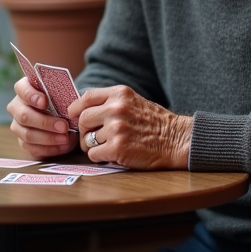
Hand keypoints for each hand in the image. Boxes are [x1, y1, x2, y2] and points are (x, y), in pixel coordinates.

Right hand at [7, 77, 77, 158]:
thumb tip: (71, 108)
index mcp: (24, 89)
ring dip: (48, 138)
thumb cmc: (61, 100)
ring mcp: (18, 126)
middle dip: (45, 122)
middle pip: (24, 116)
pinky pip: (32, 149)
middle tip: (63, 126)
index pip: (21, 89)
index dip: (31, 96)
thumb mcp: (62, 93)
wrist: (62, 116)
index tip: (45, 102)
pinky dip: (49, 148)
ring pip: (27, 134)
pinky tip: (62, 146)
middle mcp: (17, 107)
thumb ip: (62, 95)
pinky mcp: (23, 142)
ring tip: (65, 138)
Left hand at [70, 85, 191, 168]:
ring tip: (111, 145)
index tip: (73, 115)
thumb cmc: (155, 122)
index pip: (86, 97)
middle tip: (92, 138)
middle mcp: (116, 108)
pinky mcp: (118, 148)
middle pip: (83, 119)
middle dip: (84, 131)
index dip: (75, 108)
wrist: (177, 140)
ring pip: (88, 139)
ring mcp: (116, 128)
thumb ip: (110, 102)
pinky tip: (113, 154)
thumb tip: (82, 109)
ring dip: (95, 146)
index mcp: (120, 94)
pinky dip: (100, 157)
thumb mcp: (133, 101)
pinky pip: (94, 154)